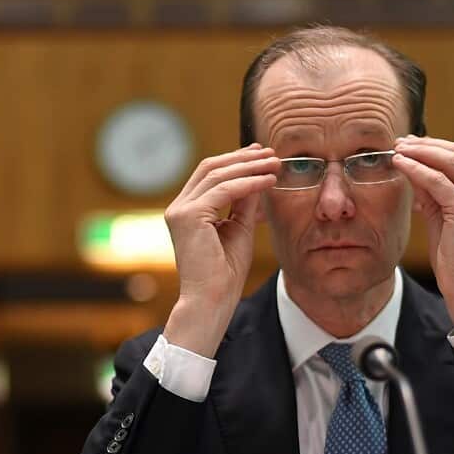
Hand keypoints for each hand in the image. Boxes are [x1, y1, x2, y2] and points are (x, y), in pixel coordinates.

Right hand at [162, 143, 279, 356]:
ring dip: (249, 167)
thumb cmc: (225, 273)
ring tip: (275, 164)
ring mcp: (179, 211)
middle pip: (211, 168)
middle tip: (270, 153)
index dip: (235, 160)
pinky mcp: (188, 217)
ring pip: (217, 175)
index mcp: (186, 210)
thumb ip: (244, 203)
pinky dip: (248, 183)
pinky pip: (223, 191)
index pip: (209, 174)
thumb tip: (257, 176)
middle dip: (243, 158)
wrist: (212, 300)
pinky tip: (268, 181)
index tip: (260, 154)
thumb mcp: (239, 229)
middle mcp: (178, 207)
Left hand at [393, 135, 453, 332]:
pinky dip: (418, 170)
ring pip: (451, 162)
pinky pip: (439, 183)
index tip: (411, 144)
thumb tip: (413, 171)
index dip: (436, 146)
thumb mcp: (444, 220)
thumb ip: (433, 196)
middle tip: (400, 143)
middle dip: (427, 145)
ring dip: (421, 152)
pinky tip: (401, 165)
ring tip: (397, 150)